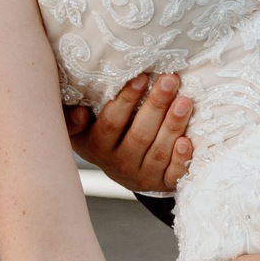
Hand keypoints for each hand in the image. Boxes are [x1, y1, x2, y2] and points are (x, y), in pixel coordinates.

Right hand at [65, 73, 193, 193]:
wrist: (118, 168)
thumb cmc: (99, 136)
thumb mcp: (79, 128)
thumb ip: (72, 119)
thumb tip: (80, 114)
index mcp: (99, 146)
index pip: (112, 122)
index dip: (126, 100)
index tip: (141, 77)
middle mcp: (120, 163)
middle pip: (140, 135)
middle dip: (156, 105)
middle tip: (170, 80)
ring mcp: (143, 175)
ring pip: (159, 152)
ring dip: (173, 126)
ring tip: (185, 101)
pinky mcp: (163, 183)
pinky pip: (173, 175)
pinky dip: (181, 160)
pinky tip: (187, 141)